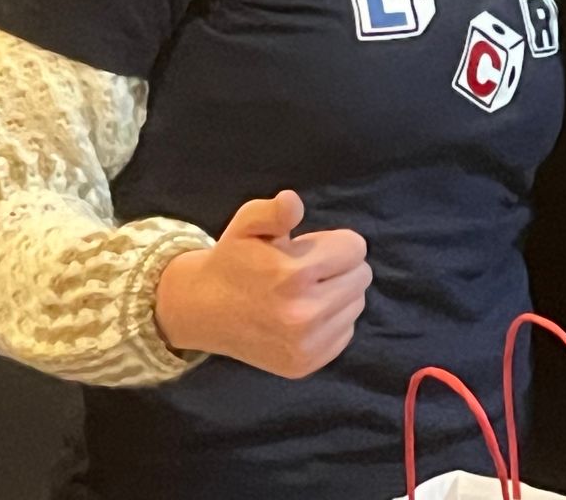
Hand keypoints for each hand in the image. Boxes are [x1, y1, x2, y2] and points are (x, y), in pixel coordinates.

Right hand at [154, 189, 371, 378]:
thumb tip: (292, 201)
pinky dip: (332, 320)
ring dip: (338, 293)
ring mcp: (306, 345)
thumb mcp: (248, 224)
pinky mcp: (306, 364)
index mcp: (292, 276)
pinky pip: (346, 331)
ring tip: (303, 292)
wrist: (204, 311)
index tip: (309, 249)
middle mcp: (303, 315)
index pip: (355, 248)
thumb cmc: (234, 260)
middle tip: (306, 271)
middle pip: (361, 276)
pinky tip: (303, 315)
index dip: (334, 243)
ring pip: (357, 304)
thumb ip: (273, 210)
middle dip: (339, 267)